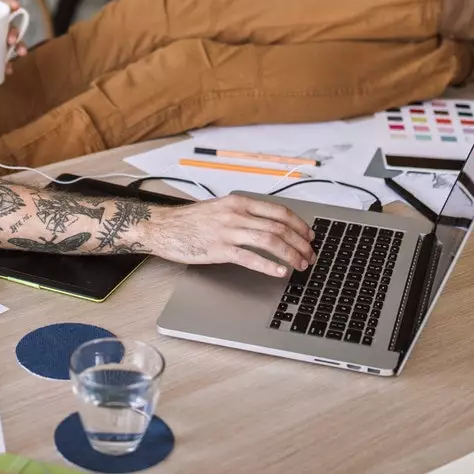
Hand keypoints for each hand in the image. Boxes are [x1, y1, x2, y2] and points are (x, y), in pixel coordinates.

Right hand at [145, 194, 313, 278]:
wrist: (164, 227)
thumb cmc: (190, 220)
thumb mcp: (221, 208)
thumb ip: (243, 214)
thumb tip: (270, 225)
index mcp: (239, 202)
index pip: (278, 212)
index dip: (299, 225)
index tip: (309, 236)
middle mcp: (236, 214)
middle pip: (279, 227)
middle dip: (300, 243)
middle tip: (310, 255)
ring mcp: (228, 231)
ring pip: (269, 241)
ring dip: (290, 254)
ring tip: (300, 265)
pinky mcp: (219, 249)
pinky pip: (250, 257)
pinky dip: (269, 265)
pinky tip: (279, 271)